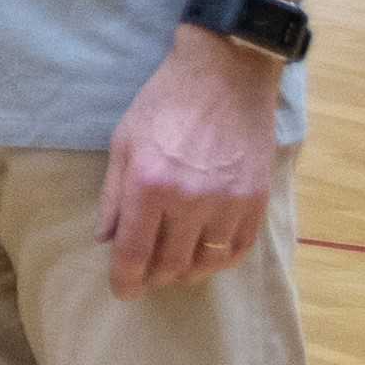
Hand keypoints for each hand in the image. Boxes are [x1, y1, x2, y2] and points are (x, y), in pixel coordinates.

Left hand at [97, 29, 282, 295]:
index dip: (125, 279)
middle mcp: (191, 200)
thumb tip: (106, 240)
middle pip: (171, 264)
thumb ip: (113, 196)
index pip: (135, 253)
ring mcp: (229, 202)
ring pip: (207, 262)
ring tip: (174, 268)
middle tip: (145, 278)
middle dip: (154, 278)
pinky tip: (207, 257)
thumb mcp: (124, 143)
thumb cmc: (165, 103)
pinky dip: (220, 261)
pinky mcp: (257, 199)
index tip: (122, 290)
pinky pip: (239, 248)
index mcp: (150, 186)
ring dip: (187, 272)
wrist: (226, 74)